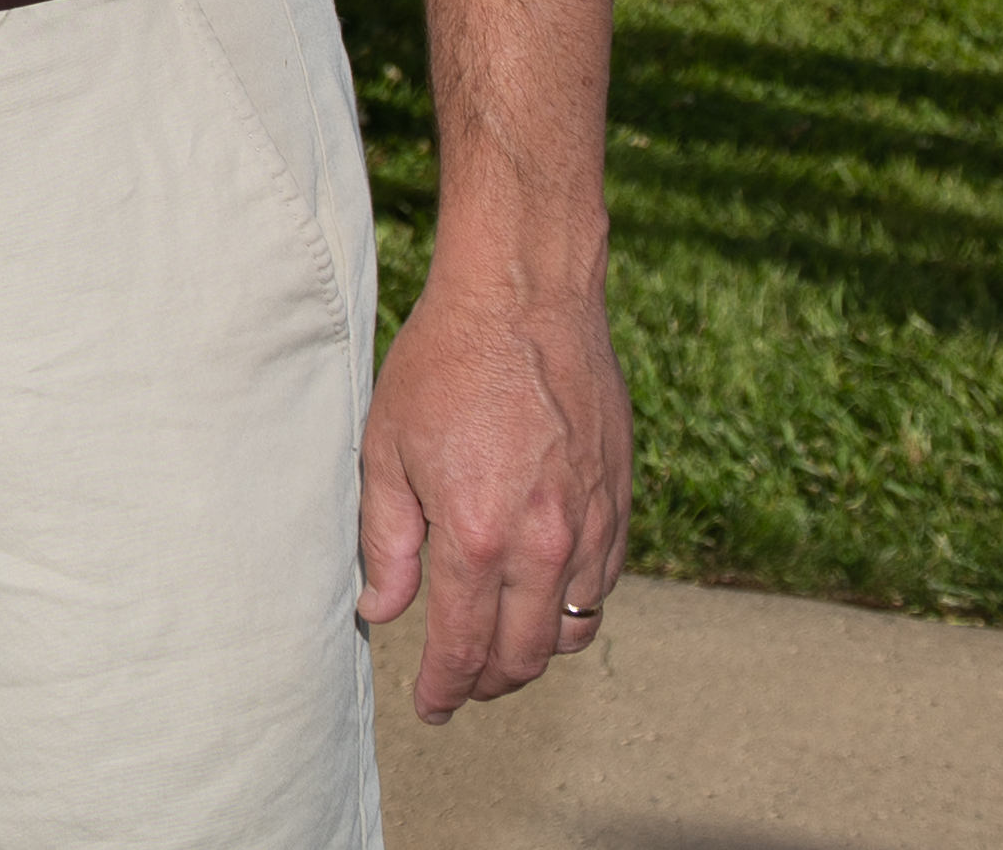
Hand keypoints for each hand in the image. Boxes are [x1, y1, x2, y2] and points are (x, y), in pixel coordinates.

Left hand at [357, 252, 630, 721]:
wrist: (524, 297)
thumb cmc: (444, 363)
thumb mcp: (386, 450)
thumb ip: (385, 542)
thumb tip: (382, 611)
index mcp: (478, 536)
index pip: (464, 647)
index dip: (445, 688)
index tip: (430, 706)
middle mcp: (545, 542)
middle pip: (524, 656)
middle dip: (487, 682)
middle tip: (458, 685)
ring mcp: (591, 524)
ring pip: (571, 628)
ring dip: (533, 651)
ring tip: (497, 648)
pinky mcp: (620, 501)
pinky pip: (603, 584)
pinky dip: (570, 605)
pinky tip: (539, 595)